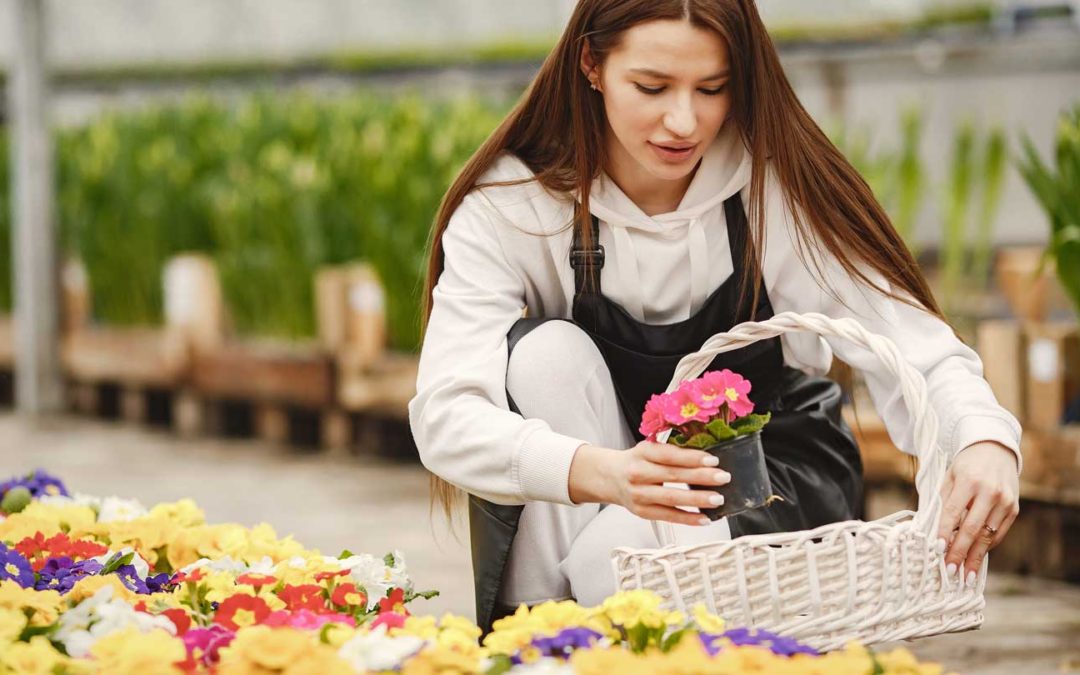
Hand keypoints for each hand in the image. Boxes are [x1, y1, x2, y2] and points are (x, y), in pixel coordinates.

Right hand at [568, 441, 730, 525]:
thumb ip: (672, 452)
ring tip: (718, 499)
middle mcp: (638, 473)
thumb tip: (707, 459)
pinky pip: (668, 516)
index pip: (669, 455)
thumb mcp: (648, 449)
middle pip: (673, 476)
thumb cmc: (636, 461)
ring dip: (697, 500)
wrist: (609, 477)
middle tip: (723, 477)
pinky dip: (688, 519)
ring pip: (671, 498)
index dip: (691, 457)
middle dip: (701, 477)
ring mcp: (639, 495)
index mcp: (642, 453)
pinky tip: (705, 518)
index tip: (713, 459)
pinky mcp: (642, 512)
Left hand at [937, 441, 1019, 583]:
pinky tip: (976, 558)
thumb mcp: (949, 476)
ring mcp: (1005, 501)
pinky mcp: (1014, 509)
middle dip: (960, 552)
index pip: (953, 512)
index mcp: (969, 480)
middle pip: (972, 528)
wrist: (995, 450)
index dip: (944, 532)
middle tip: (950, 571)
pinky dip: (986, 547)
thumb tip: (932, 530)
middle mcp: (990, 492)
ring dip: (975, 557)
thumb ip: (942, 500)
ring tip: (965, 575)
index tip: (937, 550)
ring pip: (988, 536)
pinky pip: (999, 533)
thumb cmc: (965, 465)